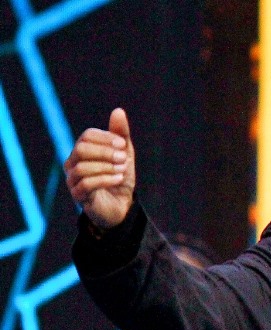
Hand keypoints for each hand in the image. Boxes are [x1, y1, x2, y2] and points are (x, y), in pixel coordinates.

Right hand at [64, 108, 135, 228]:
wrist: (122, 206)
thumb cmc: (119, 177)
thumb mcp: (125, 154)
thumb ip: (121, 134)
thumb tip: (118, 110)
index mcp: (83, 151)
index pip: (87, 136)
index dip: (105, 138)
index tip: (123, 144)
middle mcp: (73, 164)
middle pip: (81, 149)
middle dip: (105, 152)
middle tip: (124, 158)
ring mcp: (73, 180)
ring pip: (82, 168)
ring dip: (107, 167)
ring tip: (123, 170)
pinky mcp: (79, 196)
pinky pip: (85, 184)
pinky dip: (105, 179)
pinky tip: (119, 179)